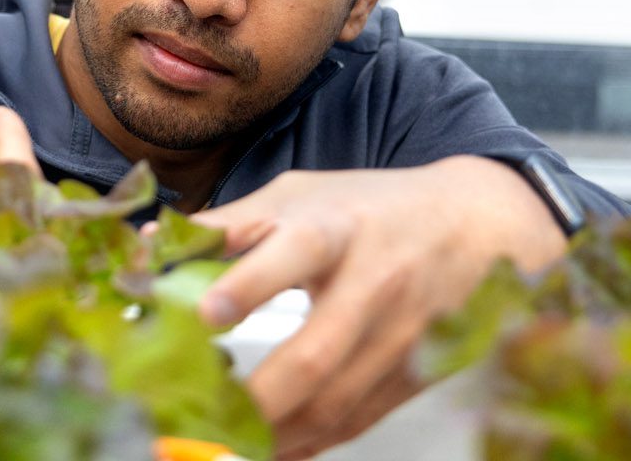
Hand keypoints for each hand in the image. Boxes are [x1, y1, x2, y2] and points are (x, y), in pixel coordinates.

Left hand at [190, 156, 567, 458]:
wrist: (480, 224)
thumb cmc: (375, 207)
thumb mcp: (300, 195)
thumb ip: (227, 224)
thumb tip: (149, 243)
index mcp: (335, 229)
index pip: (293, 254)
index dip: (248, 285)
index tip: (205, 313)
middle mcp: (371, 284)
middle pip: (316, 354)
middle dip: (257, 397)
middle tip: (203, 416)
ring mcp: (397, 335)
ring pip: (335, 402)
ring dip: (276, 434)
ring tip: (223, 444)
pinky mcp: (413, 372)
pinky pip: (357, 420)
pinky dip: (311, 442)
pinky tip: (272, 449)